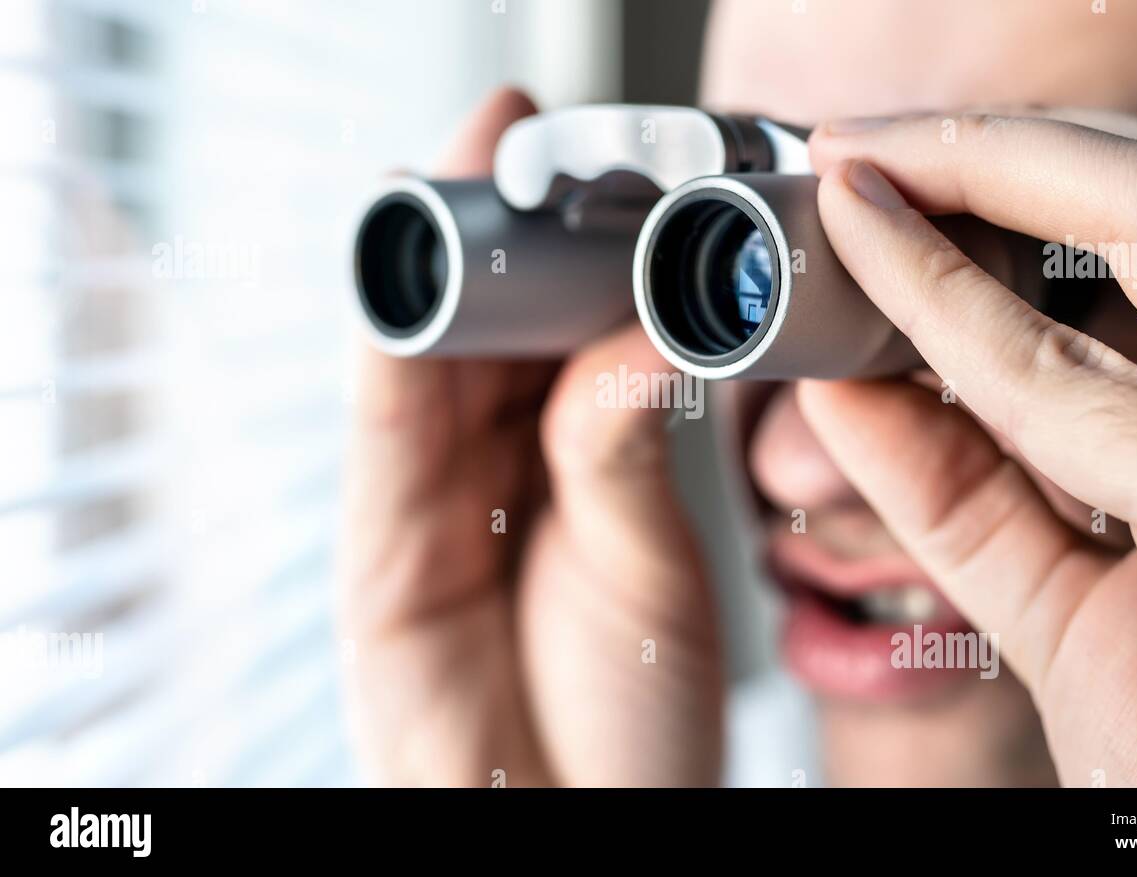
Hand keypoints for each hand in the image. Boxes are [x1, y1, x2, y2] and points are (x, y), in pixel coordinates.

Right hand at [339, 88, 721, 786]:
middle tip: (513, 132)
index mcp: (565, 464)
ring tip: (455, 172)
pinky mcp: (378, 567)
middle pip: (477, 330)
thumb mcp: (646, 556)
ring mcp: (426, 515)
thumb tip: (639, 323)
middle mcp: (490, 478)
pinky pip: (381, 448)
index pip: (553, 331)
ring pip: (417, 368)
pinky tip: (414, 295)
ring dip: (432, 270)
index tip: (593, 163)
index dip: (564, 244)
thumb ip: (625, 443)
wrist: (582, 831)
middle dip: (489, 230)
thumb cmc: (631, 712)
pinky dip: (391, 367)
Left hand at [801, 110, 1136, 785]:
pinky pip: (1063, 383)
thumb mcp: (1072, 604)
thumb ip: (965, 491)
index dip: (1046, 182)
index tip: (913, 178)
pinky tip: (865, 259)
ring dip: (984, 165)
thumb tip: (850, 385)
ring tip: (860, 158)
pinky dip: (943, 307)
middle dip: (1012, 144)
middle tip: (873, 140)